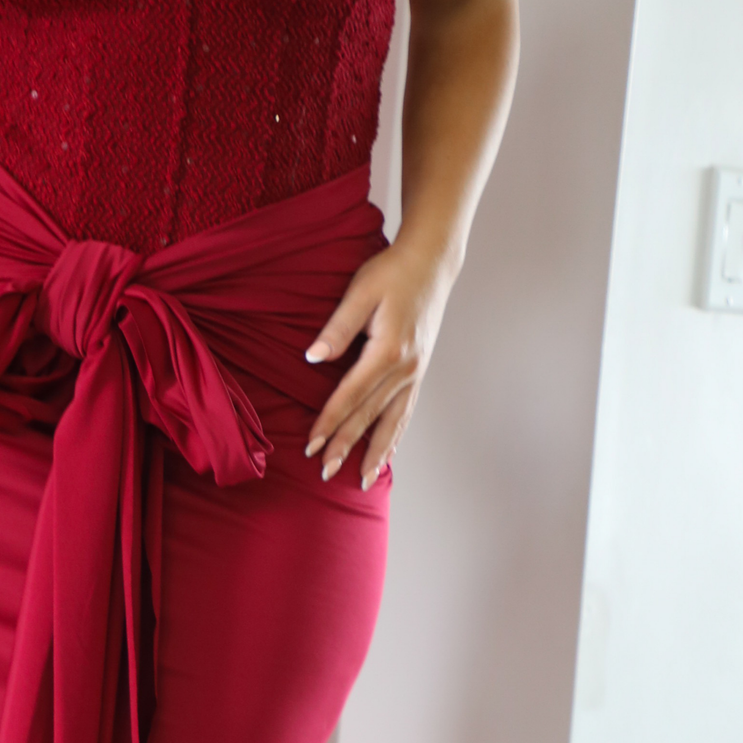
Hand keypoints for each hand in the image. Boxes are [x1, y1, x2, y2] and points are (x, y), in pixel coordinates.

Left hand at [304, 240, 456, 488]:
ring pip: (393, 421)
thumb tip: (313, 358)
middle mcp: (405, 369)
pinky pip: (406, 411)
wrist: (432, 262)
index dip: (328, 422)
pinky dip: (396, 435)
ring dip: (376, 452)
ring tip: (363, 480)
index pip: (350, 396)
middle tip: (326, 473)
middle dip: (346, 446)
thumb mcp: (360, 292)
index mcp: (387, 351)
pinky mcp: (419, 370)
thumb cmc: (392, 271)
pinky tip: (389, 453)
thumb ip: (337, 328)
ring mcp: (415, 372)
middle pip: (370, 416)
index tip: (310, 445)